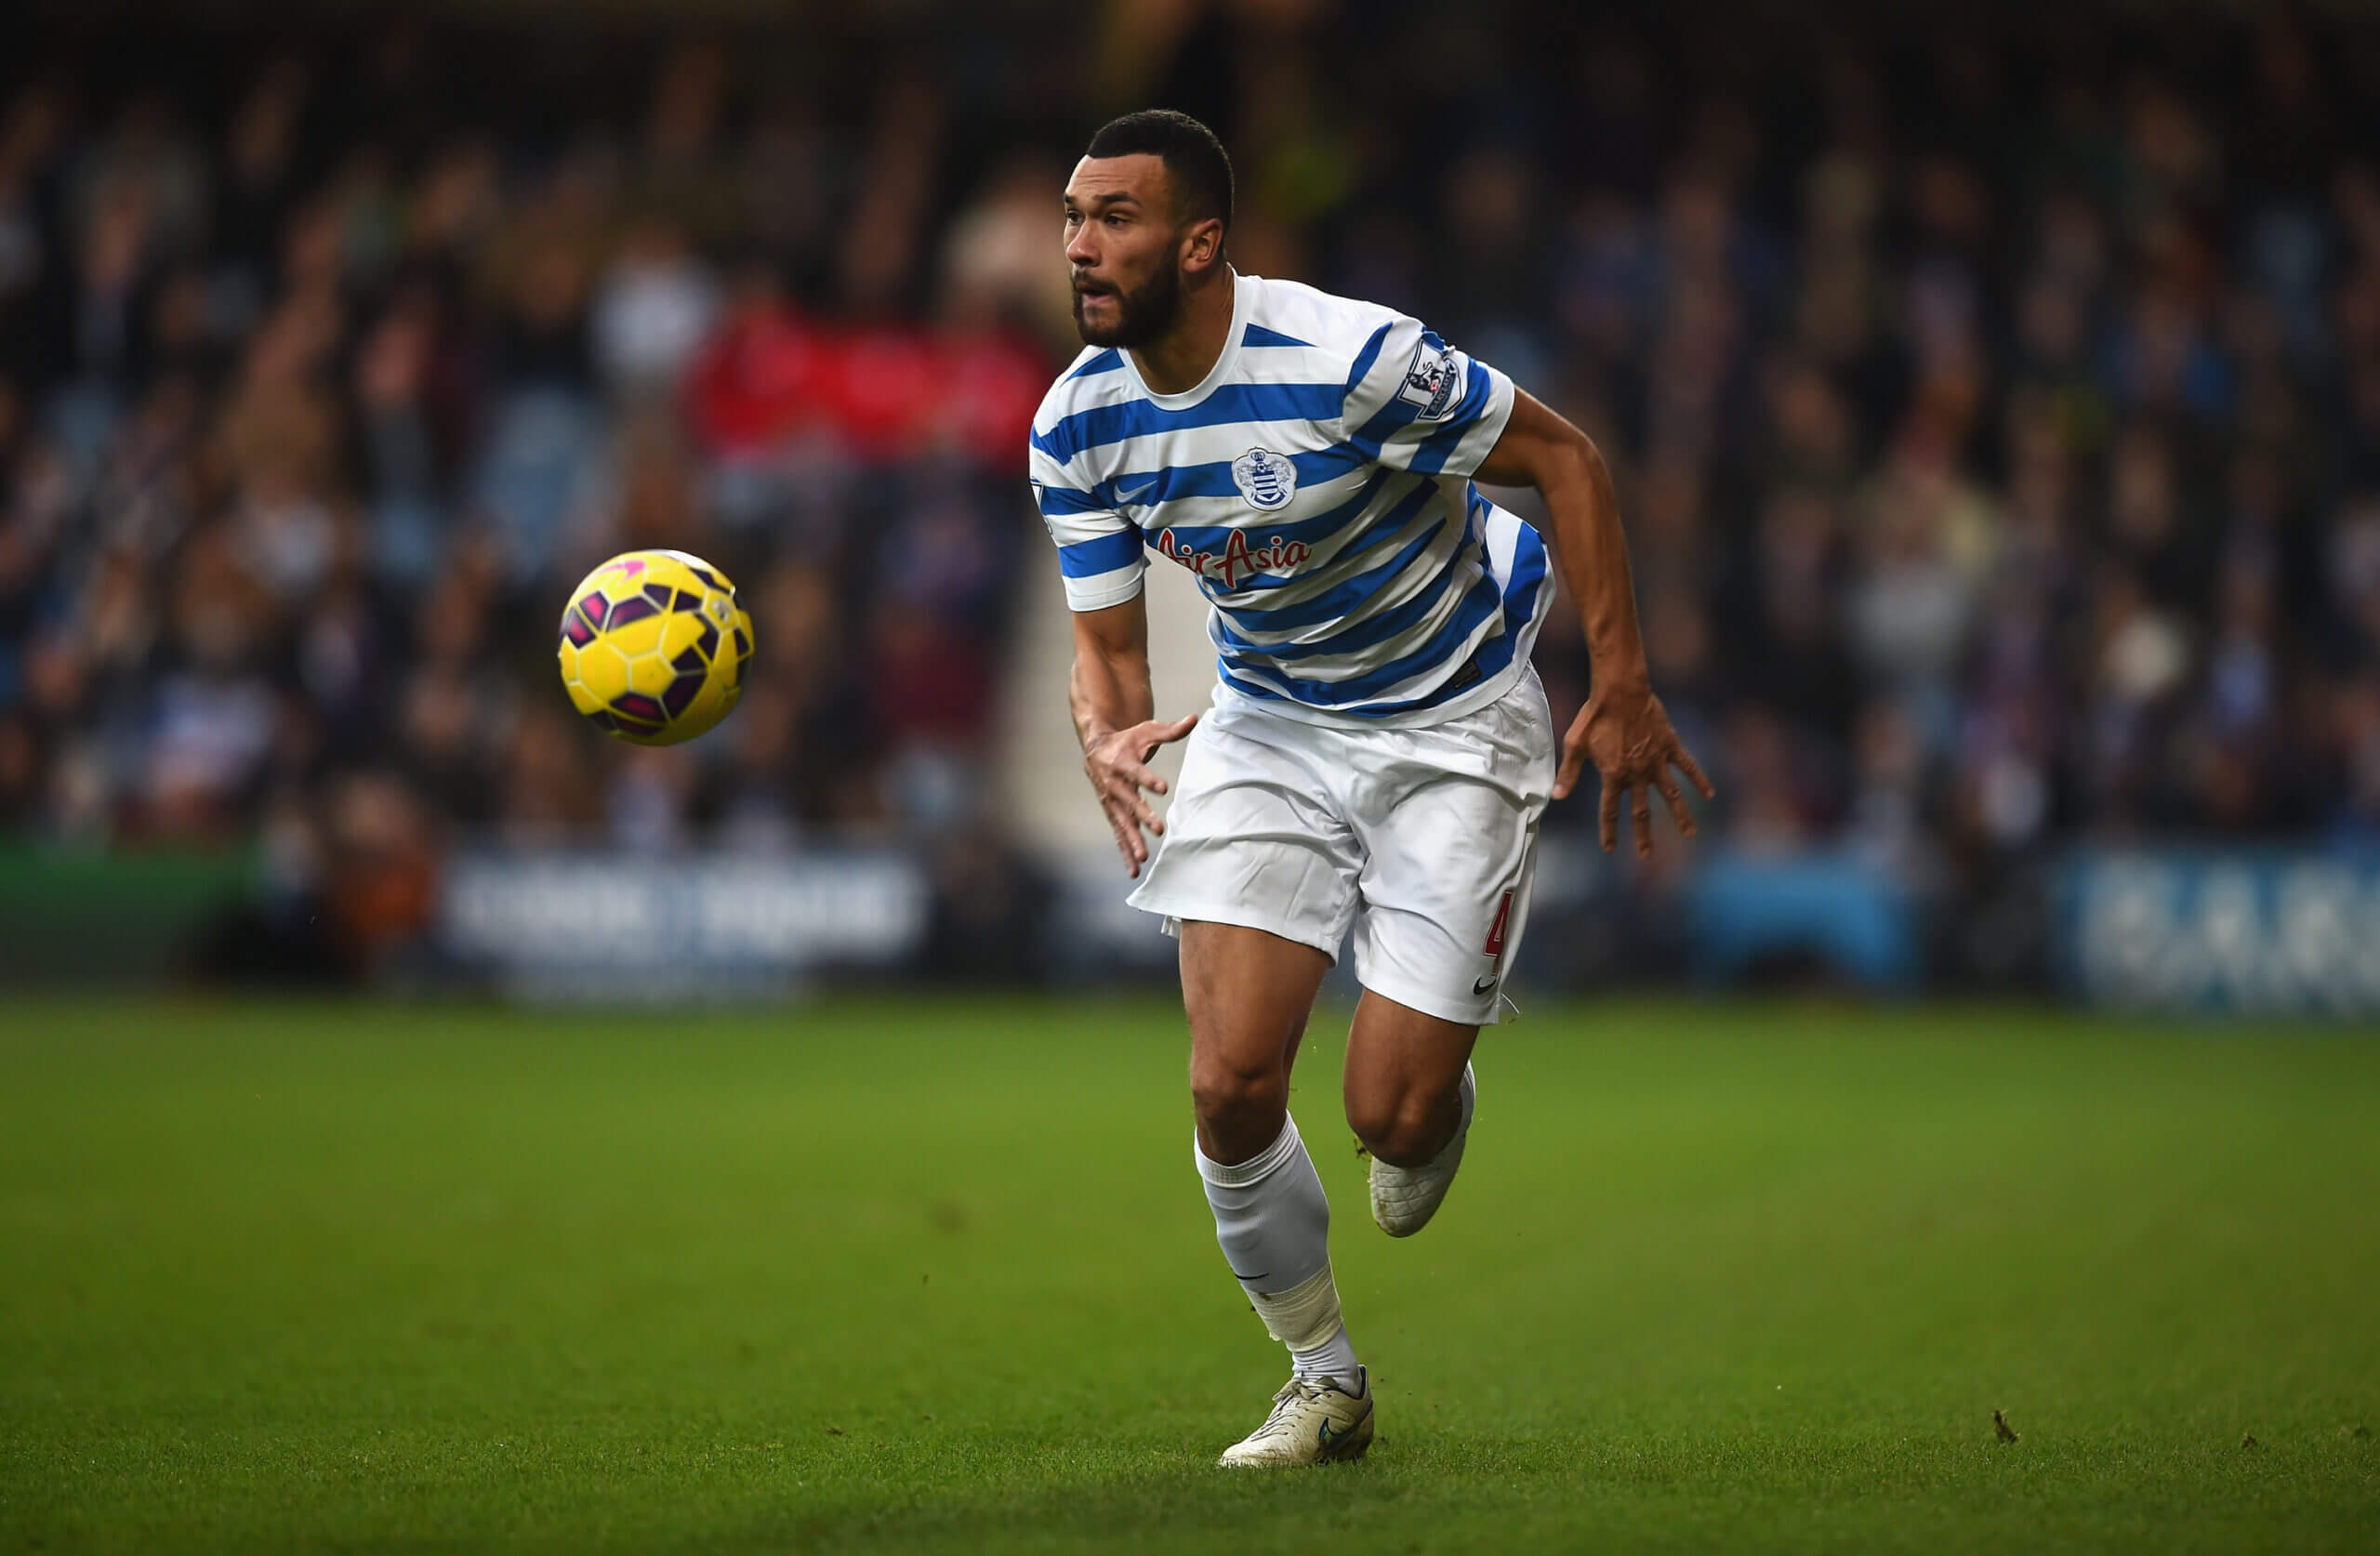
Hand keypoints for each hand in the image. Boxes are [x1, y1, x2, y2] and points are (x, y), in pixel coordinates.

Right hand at [1084, 712, 1198, 876]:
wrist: (1096, 750)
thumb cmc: (1127, 740)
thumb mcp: (1146, 731)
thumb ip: (1170, 730)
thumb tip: (1194, 718)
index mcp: (1122, 762)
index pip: (1138, 772)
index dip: (1149, 779)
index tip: (1163, 787)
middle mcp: (1114, 784)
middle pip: (1129, 802)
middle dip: (1142, 816)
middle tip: (1157, 830)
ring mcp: (1111, 802)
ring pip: (1121, 823)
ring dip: (1131, 840)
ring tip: (1142, 857)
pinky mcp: (1111, 813)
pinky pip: (1118, 834)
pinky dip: (1124, 851)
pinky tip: (1133, 870)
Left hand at [1554, 684, 1714, 856]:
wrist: (1621, 691)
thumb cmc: (1594, 716)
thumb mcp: (1575, 744)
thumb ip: (1569, 772)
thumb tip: (1556, 796)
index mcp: (1613, 775)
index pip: (1609, 810)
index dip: (1609, 830)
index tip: (1610, 848)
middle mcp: (1637, 773)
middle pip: (1641, 810)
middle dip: (1643, 834)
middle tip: (1647, 855)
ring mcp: (1656, 761)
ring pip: (1671, 795)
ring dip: (1681, 816)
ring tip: (1690, 835)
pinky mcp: (1669, 746)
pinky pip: (1687, 766)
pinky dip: (1699, 779)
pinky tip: (1710, 794)